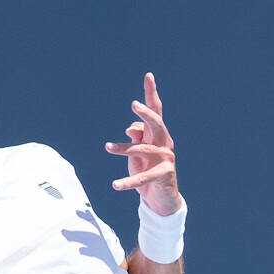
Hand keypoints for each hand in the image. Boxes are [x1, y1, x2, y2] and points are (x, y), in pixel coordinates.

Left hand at [104, 72, 181, 215]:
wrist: (159, 197)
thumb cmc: (146, 170)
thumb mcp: (137, 153)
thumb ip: (135, 137)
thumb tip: (131, 127)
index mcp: (157, 135)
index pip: (155, 111)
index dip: (151, 93)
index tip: (148, 75)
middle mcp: (164, 143)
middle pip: (156, 124)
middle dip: (146, 113)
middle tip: (133, 104)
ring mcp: (166, 159)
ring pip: (143, 149)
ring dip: (124, 148)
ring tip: (107, 147)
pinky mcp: (163, 175)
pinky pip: (143, 177)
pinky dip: (128, 181)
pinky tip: (115, 184)